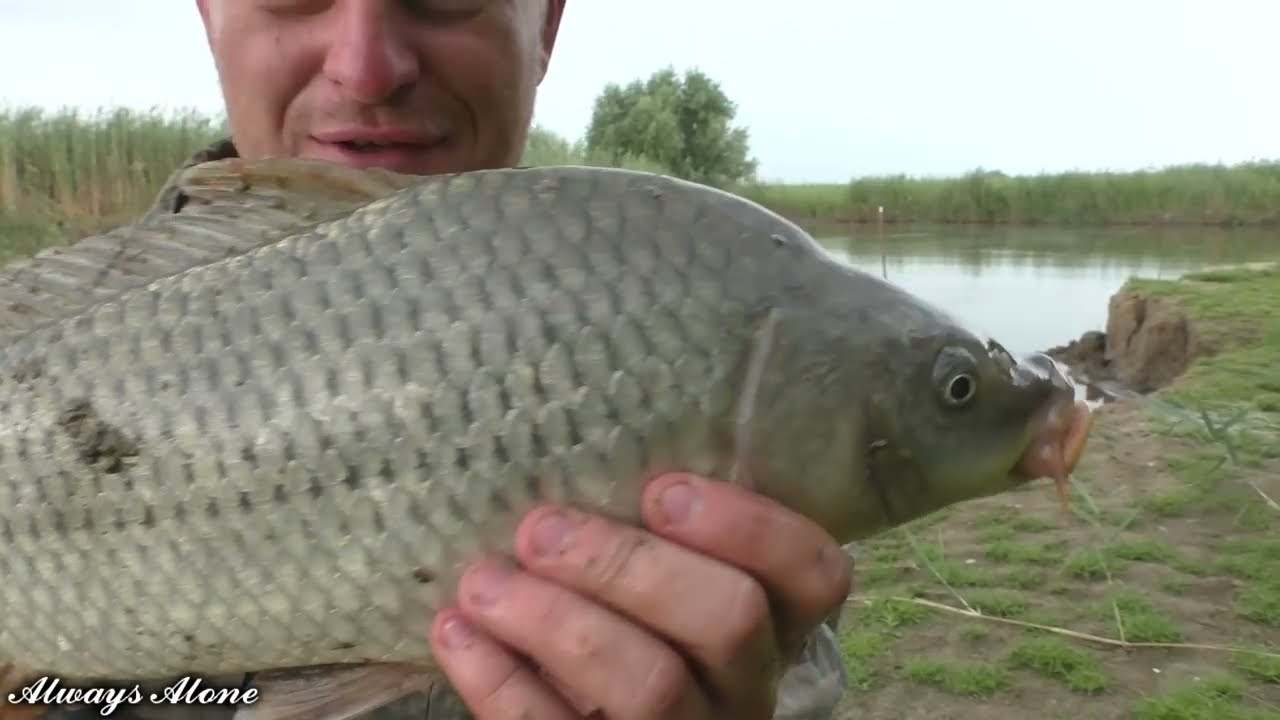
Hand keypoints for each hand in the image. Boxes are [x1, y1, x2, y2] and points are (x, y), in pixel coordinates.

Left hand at [427, 472, 852, 718]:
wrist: (597, 710)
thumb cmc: (622, 612)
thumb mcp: (659, 569)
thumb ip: (653, 529)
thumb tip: (570, 442)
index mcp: (775, 620)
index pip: (814, 572)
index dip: (748, 526)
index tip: (659, 490)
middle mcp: (747, 683)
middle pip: (728, 620)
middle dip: (629, 565)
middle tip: (541, 530)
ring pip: (649, 686)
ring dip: (554, 621)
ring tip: (483, 581)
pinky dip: (499, 680)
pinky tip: (456, 631)